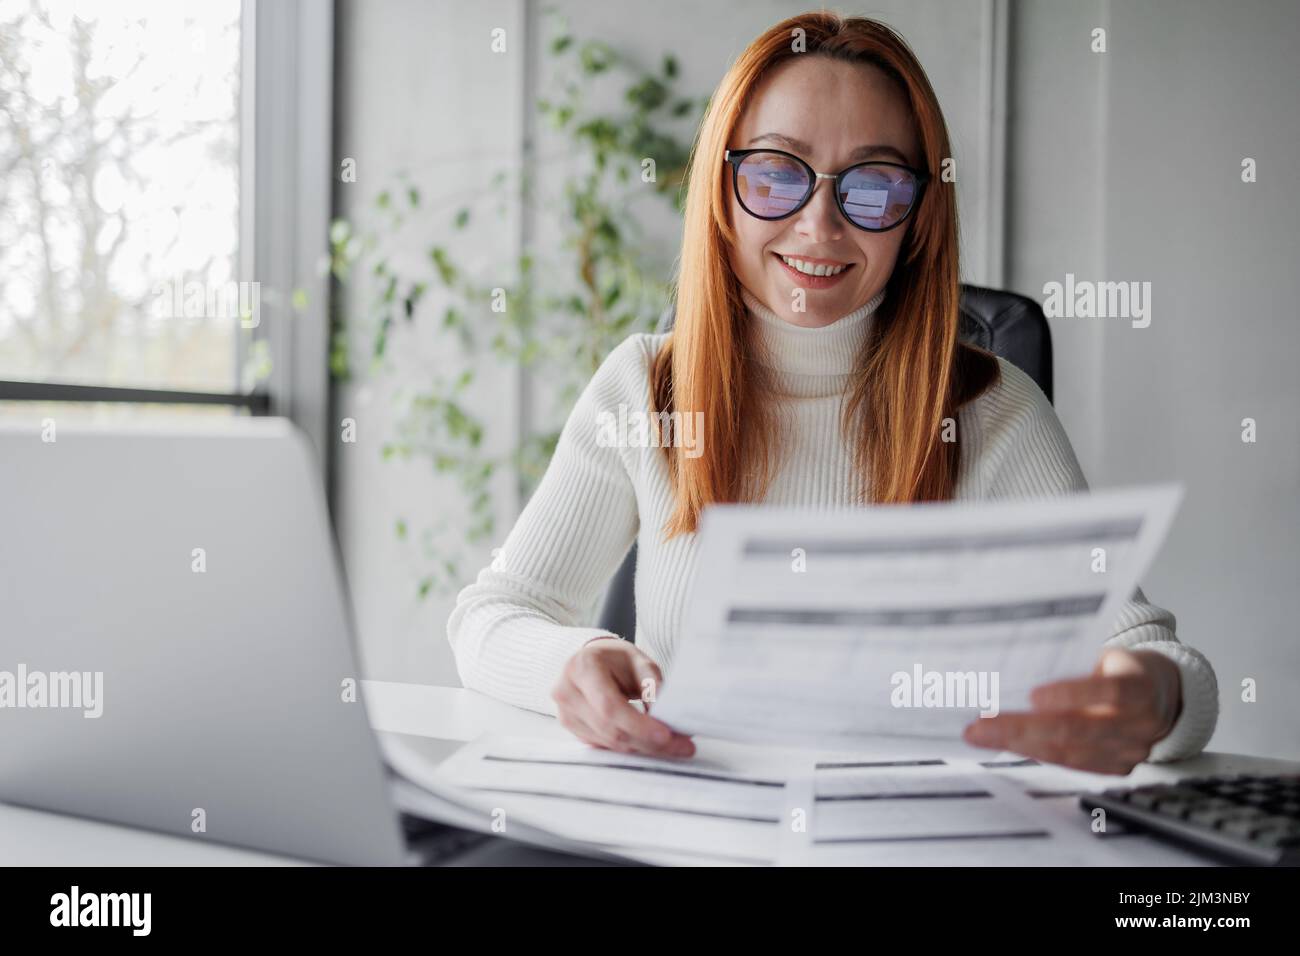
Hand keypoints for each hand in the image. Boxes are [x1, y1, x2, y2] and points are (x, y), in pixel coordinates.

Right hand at [552, 637, 694, 757]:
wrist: (591, 660)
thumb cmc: (616, 659)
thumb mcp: (639, 662)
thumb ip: (652, 686)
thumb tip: (668, 717)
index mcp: (582, 668)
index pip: (609, 706)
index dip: (638, 725)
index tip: (666, 736)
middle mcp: (567, 692)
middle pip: (610, 729)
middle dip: (648, 741)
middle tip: (683, 746)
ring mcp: (565, 713)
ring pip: (609, 742)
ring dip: (643, 748)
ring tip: (675, 745)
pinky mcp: (571, 729)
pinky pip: (605, 746)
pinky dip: (631, 747)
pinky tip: (651, 744)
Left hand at [961, 648, 1181, 774]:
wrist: (1161, 694)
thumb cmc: (1121, 668)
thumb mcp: (1105, 655)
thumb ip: (1072, 665)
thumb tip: (1015, 669)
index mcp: (1141, 686)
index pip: (1109, 692)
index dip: (1072, 695)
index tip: (1033, 696)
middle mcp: (1140, 724)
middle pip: (1077, 729)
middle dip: (1022, 728)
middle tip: (981, 726)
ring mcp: (1130, 751)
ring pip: (1069, 753)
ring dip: (1020, 745)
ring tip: (983, 736)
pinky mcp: (1117, 768)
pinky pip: (1072, 765)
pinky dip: (1036, 753)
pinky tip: (1008, 744)